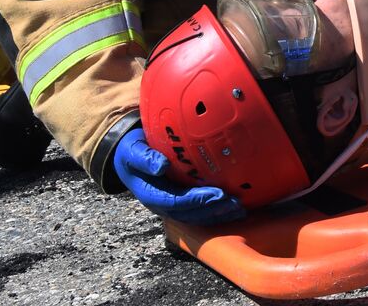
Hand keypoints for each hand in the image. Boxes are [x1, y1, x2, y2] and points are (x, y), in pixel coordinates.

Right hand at [113, 127, 245, 224]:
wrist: (128, 156)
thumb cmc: (131, 151)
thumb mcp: (132, 151)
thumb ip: (145, 158)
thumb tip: (161, 165)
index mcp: (150, 194)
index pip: (175, 201)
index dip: (197, 200)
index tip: (217, 194)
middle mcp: (162, 204)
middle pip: (190, 214)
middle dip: (213, 210)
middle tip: (235, 203)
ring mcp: (172, 205)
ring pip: (196, 216)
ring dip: (218, 214)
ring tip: (239, 209)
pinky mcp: (181, 201)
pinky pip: (199, 210)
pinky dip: (216, 210)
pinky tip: (234, 206)